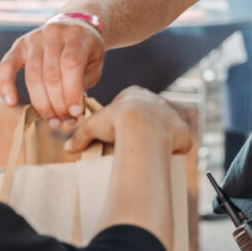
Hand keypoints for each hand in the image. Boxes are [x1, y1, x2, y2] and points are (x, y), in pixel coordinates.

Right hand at [0, 18, 104, 126]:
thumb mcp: (94, 63)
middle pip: (50, 75)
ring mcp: (34, 38)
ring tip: (52, 121)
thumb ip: (83, 83)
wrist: (75, 25)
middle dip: (58, 104)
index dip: (72, 92)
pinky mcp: (19, 45)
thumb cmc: (85, 51)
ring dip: (41, 104)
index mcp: (76, 36)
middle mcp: (53, 34)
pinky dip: (6, 85)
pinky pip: (6, 66)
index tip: (76, 113)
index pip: (70, 65)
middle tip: (65, 121)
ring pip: (32, 76)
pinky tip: (11, 103)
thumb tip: (70, 110)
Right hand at [65, 87, 191, 155]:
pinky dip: (175, 148)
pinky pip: (181, 140)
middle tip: (130, 143)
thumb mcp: (92, 126)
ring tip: (147, 152)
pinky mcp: (182, 131)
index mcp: (135, 93)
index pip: (128, 102)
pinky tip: (166, 157)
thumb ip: (80, 135)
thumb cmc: (116, 122)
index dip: (121, 117)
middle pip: (148, 113)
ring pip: (165, 125)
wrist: (143, 130)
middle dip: (141, 126)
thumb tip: (68, 148)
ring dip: (159, 136)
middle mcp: (156, 100)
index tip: (116, 131)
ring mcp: (171, 115)